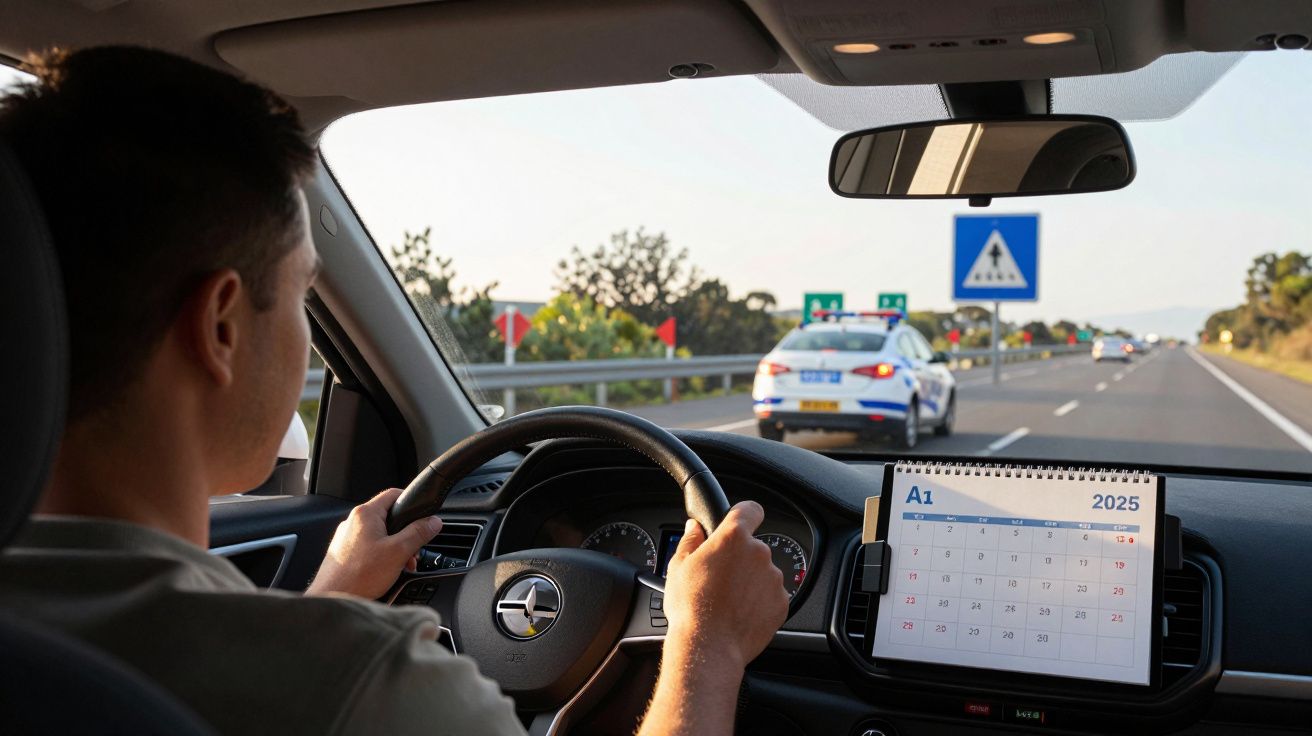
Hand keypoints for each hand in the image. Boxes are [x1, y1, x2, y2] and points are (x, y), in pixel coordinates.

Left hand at [305, 488, 441, 599]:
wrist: (333, 599)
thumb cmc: (359, 576)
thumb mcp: (399, 552)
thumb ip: (418, 533)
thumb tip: (433, 521)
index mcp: (365, 514)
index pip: (393, 494)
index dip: (411, 502)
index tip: (423, 515)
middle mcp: (353, 522)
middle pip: (388, 517)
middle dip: (405, 534)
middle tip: (413, 551)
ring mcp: (346, 538)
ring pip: (380, 535)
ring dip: (395, 548)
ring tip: (401, 565)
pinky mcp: (344, 553)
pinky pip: (369, 547)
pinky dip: (382, 556)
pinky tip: (387, 572)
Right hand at [662, 501, 788, 668]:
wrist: (709, 646)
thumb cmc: (691, 608)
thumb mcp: (678, 567)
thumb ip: (690, 541)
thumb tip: (694, 528)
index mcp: (733, 537)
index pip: (750, 510)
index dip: (745, 515)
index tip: (740, 522)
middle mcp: (759, 553)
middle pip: (753, 547)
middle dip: (740, 558)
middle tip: (720, 578)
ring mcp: (773, 578)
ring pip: (763, 572)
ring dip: (750, 581)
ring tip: (728, 601)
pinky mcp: (782, 602)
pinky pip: (771, 595)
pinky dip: (760, 601)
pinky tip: (740, 613)